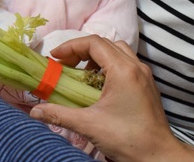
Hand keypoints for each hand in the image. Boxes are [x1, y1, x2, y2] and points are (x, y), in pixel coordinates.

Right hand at [30, 36, 193, 161]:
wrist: (159, 157)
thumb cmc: (127, 139)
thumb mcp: (89, 126)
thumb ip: (59, 114)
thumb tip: (35, 111)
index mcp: (123, 70)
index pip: (94, 43)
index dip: (71, 46)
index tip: (55, 57)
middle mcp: (136, 67)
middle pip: (105, 44)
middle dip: (81, 50)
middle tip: (64, 64)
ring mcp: (144, 75)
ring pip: (117, 51)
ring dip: (96, 57)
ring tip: (80, 74)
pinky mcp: (146, 85)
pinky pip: (125, 63)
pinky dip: (107, 66)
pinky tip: (97, 85)